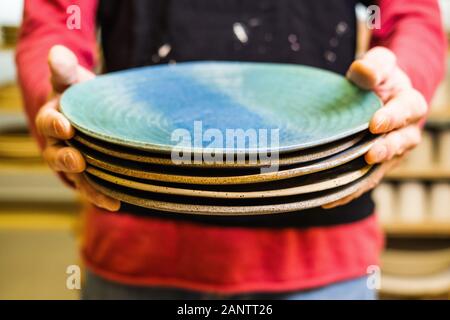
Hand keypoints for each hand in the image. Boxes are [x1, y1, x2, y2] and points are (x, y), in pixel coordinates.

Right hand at [36, 45, 119, 210]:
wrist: (88, 110)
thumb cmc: (78, 93)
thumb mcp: (71, 79)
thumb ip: (64, 69)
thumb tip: (58, 53)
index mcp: (53, 119)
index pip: (49, 122)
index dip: (55, 124)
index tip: (66, 126)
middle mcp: (58, 144)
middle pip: (57, 155)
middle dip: (67, 159)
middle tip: (79, 161)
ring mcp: (72, 161)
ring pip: (75, 176)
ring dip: (88, 186)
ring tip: (104, 196)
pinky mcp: (88, 173)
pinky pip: (92, 185)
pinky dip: (102, 195)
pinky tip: (116, 202)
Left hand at [323, 47, 426, 208]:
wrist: (376, 97)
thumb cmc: (376, 78)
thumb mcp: (378, 63)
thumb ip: (374, 65)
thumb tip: (362, 70)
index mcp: (409, 104)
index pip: (406, 110)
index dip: (393, 117)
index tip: (375, 123)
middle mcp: (406, 131)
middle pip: (401, 143)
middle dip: (385, 149)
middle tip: (370, 154)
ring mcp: (392, 152)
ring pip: (382, 168)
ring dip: (364, 178)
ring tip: (343, 188)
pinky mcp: (376, 166)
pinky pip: (365, 181)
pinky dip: (349, 191)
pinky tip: (328, 200)